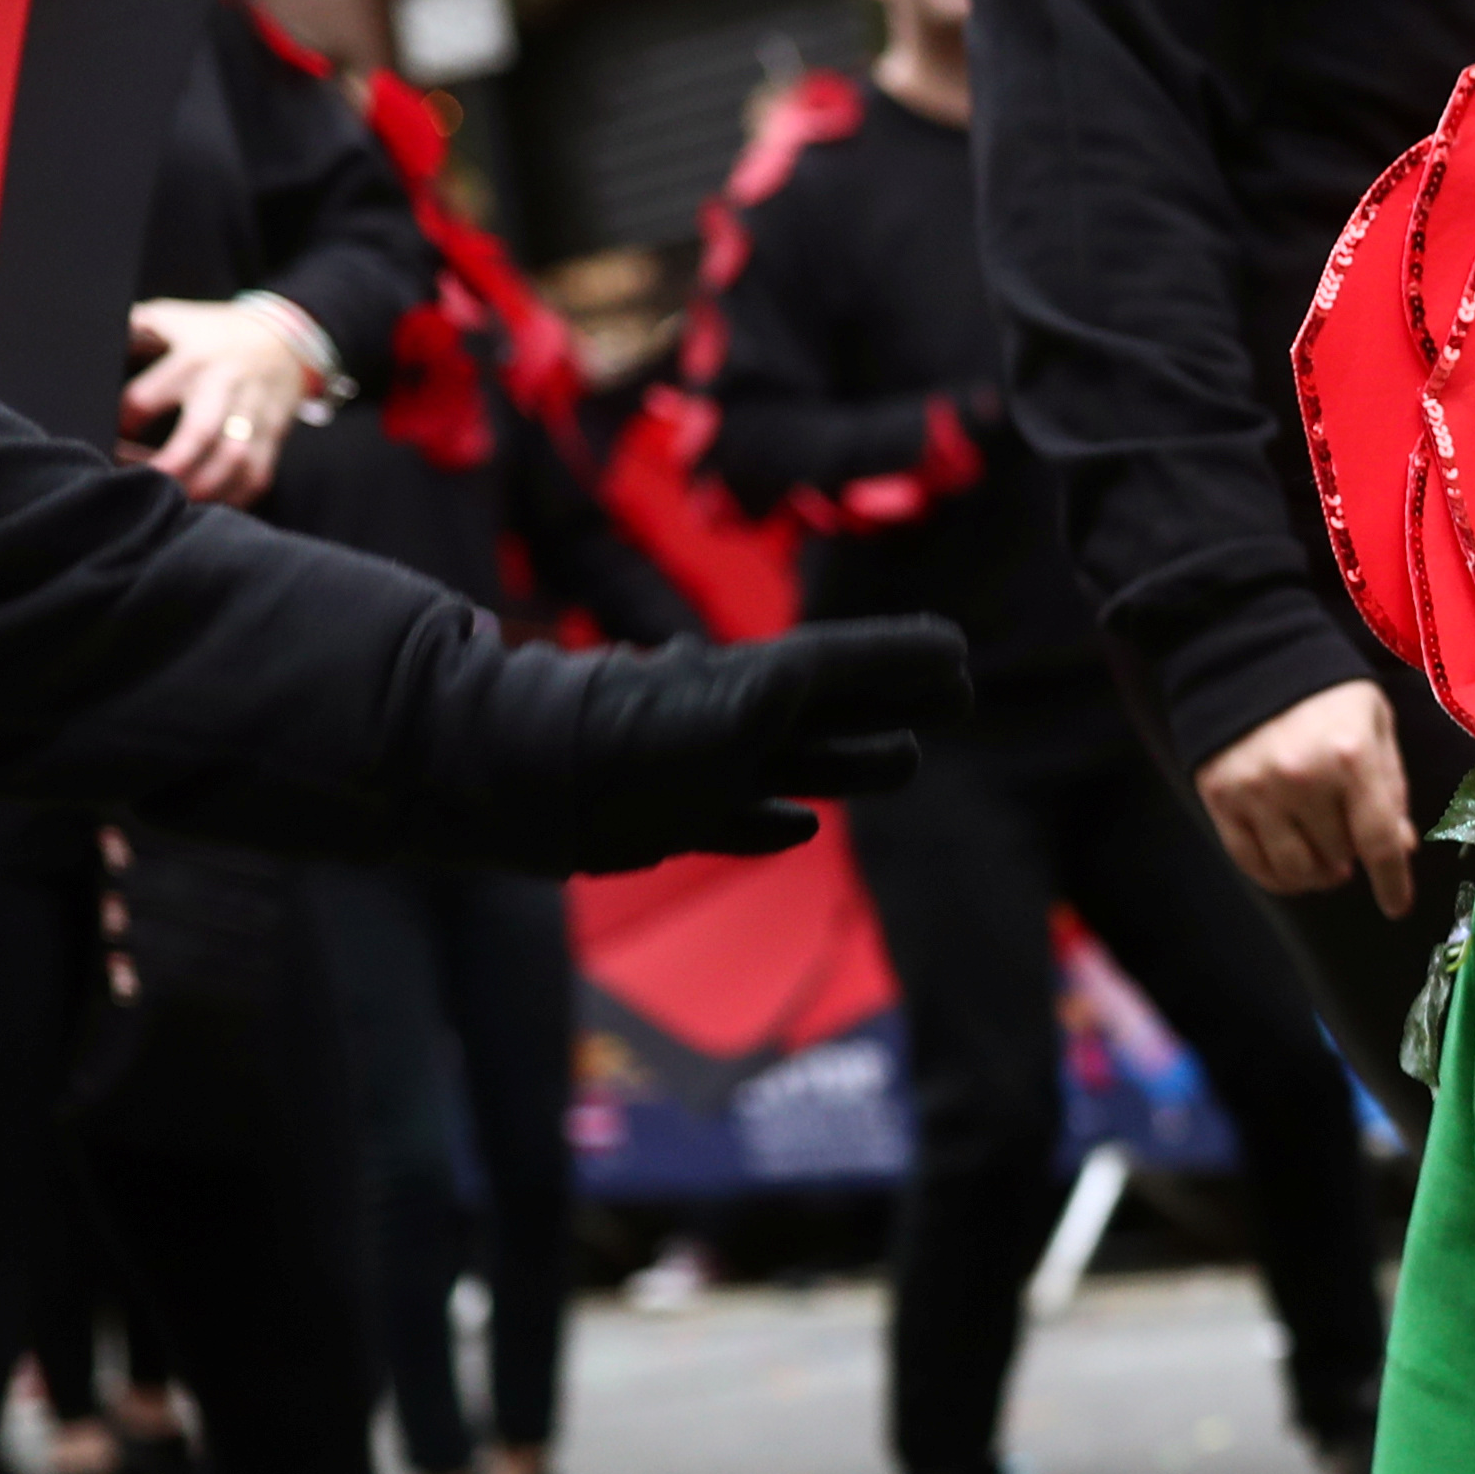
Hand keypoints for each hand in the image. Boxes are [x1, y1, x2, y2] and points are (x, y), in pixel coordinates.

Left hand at [121, 297, 316, 507]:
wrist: (285, 339)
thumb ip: (132, 329)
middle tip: (146, 486)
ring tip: (176, 504)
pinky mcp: (273, 436)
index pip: (148, 396)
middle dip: (171, 464)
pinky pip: (258, 475)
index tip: (110, 439)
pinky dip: (236, 497)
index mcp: (192, 359)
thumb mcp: (171, 318)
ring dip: (204, 487)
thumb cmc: (214, 332)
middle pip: (199, 432)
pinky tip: (211, 505)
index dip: (124, 421)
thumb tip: (86, 343)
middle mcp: (224, 387)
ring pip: (233, 460)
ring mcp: (253, 414)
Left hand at [563, 618, 971, 868]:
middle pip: (832, 709)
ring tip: (908, 761)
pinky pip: (737, 818)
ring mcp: (703, 770)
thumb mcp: (747, 698)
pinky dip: (774, 819)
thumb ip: (829, 675)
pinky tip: (797, 826)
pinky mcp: (669, 819)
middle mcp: (734, 719)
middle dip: (893, 704)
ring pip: (796, 761)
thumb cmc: (638, 738)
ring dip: (851, 761)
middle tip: (958, 702)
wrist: (516, 777)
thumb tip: (926, 647)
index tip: (958, 659)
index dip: (902, 661)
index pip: (848, 664)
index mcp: (757, 682)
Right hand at [1196, 677, 1417, 911]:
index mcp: (1352, 758)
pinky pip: (1250, 861)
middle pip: (1338, 857)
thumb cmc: (1325, 692)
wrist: (1247, 656)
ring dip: (1316, 876)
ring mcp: (1256, 791)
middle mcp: (1303, 780)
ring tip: (1325, 863)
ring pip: (1294, 869)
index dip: (1392, 883)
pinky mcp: (1220, 798)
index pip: (1378, 841)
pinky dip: (1276, 877)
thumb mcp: (1375, 723)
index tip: (1397, 907)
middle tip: (1351, 844)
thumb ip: (1390, 785)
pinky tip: (1291, 869)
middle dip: (1352, 859)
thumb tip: (1402, 847)